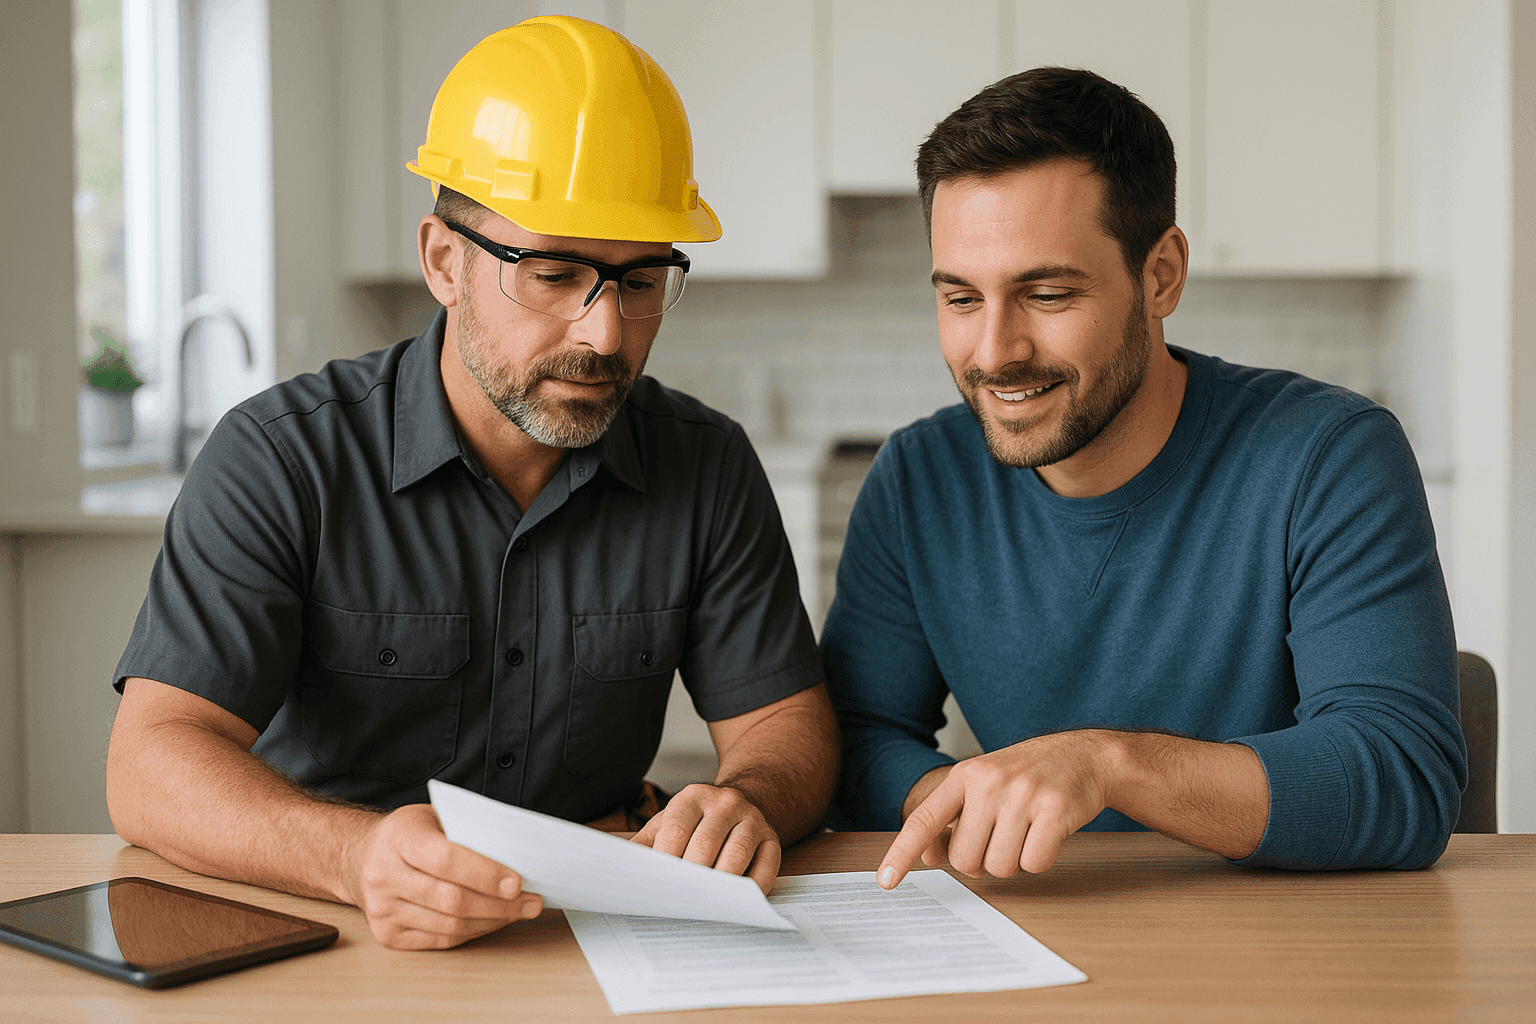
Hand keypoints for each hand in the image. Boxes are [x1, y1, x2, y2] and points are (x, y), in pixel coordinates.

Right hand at [345, 803, 542, 948]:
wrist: (362, 857)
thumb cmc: (410, 834)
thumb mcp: (435, 816)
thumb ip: (468, 832)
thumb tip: (517, 855)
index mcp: (399, 837)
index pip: (445, 859)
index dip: (485, 873)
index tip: (518, 882)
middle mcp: (384, 875)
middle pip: (451, 898)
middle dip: (498, 904)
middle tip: (531, 902)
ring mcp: (383, 909)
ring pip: (449, 924)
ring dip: (492, 921)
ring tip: (520, 912)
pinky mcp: (388, 934)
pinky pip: (441, 939)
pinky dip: (474, 932)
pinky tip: (493, 920)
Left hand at [630, 783, 780, 893]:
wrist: (738, 803)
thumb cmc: (697, 821)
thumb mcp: (668, 822)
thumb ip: (645, 843)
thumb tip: (620, 868)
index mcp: (692, 796)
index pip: (676, 830)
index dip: (666, 861)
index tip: (658, 887)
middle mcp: (724, 802)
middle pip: (706, 843)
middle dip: (692, 877)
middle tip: (681, 903)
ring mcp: (751, 818)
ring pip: (737, 853)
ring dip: (721, 884)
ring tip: (707, 906)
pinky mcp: (772, 837)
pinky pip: (767, 865)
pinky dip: (753, 886)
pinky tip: (739, 902)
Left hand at [878, 730, 1113, 888]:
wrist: (1083, 755)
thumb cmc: (1026, 776)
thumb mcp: (982, 784)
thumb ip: (952, 816)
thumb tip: (927, 856)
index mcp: (963, 776)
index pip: (924, 820)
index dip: (901, 854)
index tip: (886, 882)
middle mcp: (988, 782)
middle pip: (964, 860)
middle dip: (981, 861)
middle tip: (1001, 837)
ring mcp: (1022, 794)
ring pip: (999, 867)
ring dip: (1013, 861)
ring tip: (1025, 831)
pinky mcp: (1055, 809)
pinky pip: (1033, 864)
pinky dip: (1039, 859)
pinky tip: (1047, 833)